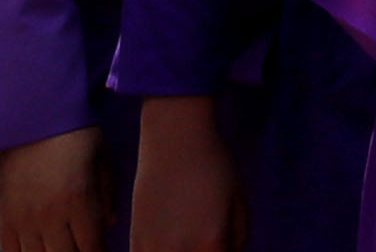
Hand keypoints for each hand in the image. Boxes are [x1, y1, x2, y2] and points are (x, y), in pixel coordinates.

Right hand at [0, 129, 108, 251]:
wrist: (28, 113)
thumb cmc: (73, 130)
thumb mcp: (101, 157)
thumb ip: (106, 194)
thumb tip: (110, 224)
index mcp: (80, 202)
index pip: (92, 248)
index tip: (102, 250)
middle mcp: (51, 217)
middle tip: (82, 247)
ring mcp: (25, 220)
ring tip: (60, 246)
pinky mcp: (4, 216)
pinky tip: (35, 251)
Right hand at [129, 94, 242, 251]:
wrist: (174, 136)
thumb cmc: (213, 164)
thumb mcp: (239, 201)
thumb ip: (238, 239)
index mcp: (211, 243)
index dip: (225, 251)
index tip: (222, 240)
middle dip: (206, 251)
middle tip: (205, 231)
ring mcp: (154, 249)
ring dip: (182, 251)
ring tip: (187, 234)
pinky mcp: (135, 240)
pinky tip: (166, 241)